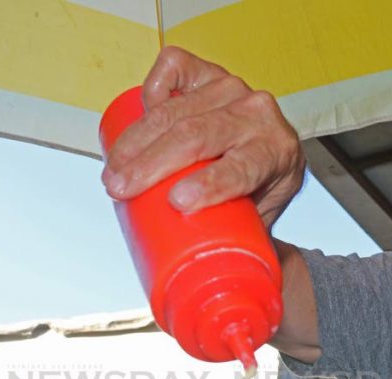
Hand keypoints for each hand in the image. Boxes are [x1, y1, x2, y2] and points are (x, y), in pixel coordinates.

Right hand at [101, 46, 306, 228]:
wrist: (275, 158)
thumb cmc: (261, 195)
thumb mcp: (260, 221)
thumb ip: (236, 246)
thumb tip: (211, 296)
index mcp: (277, 153)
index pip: (243, 167)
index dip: (210, 183)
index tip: (177, 201)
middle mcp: (258, 115)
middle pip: (198, 136)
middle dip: (152, 163)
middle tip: (119, 189)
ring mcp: (233, 89)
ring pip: (177, 108)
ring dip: (137, 138)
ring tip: (114, 168)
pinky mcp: (210, 73)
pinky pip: (176, 68)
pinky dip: (154, 88)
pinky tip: (144, 113)